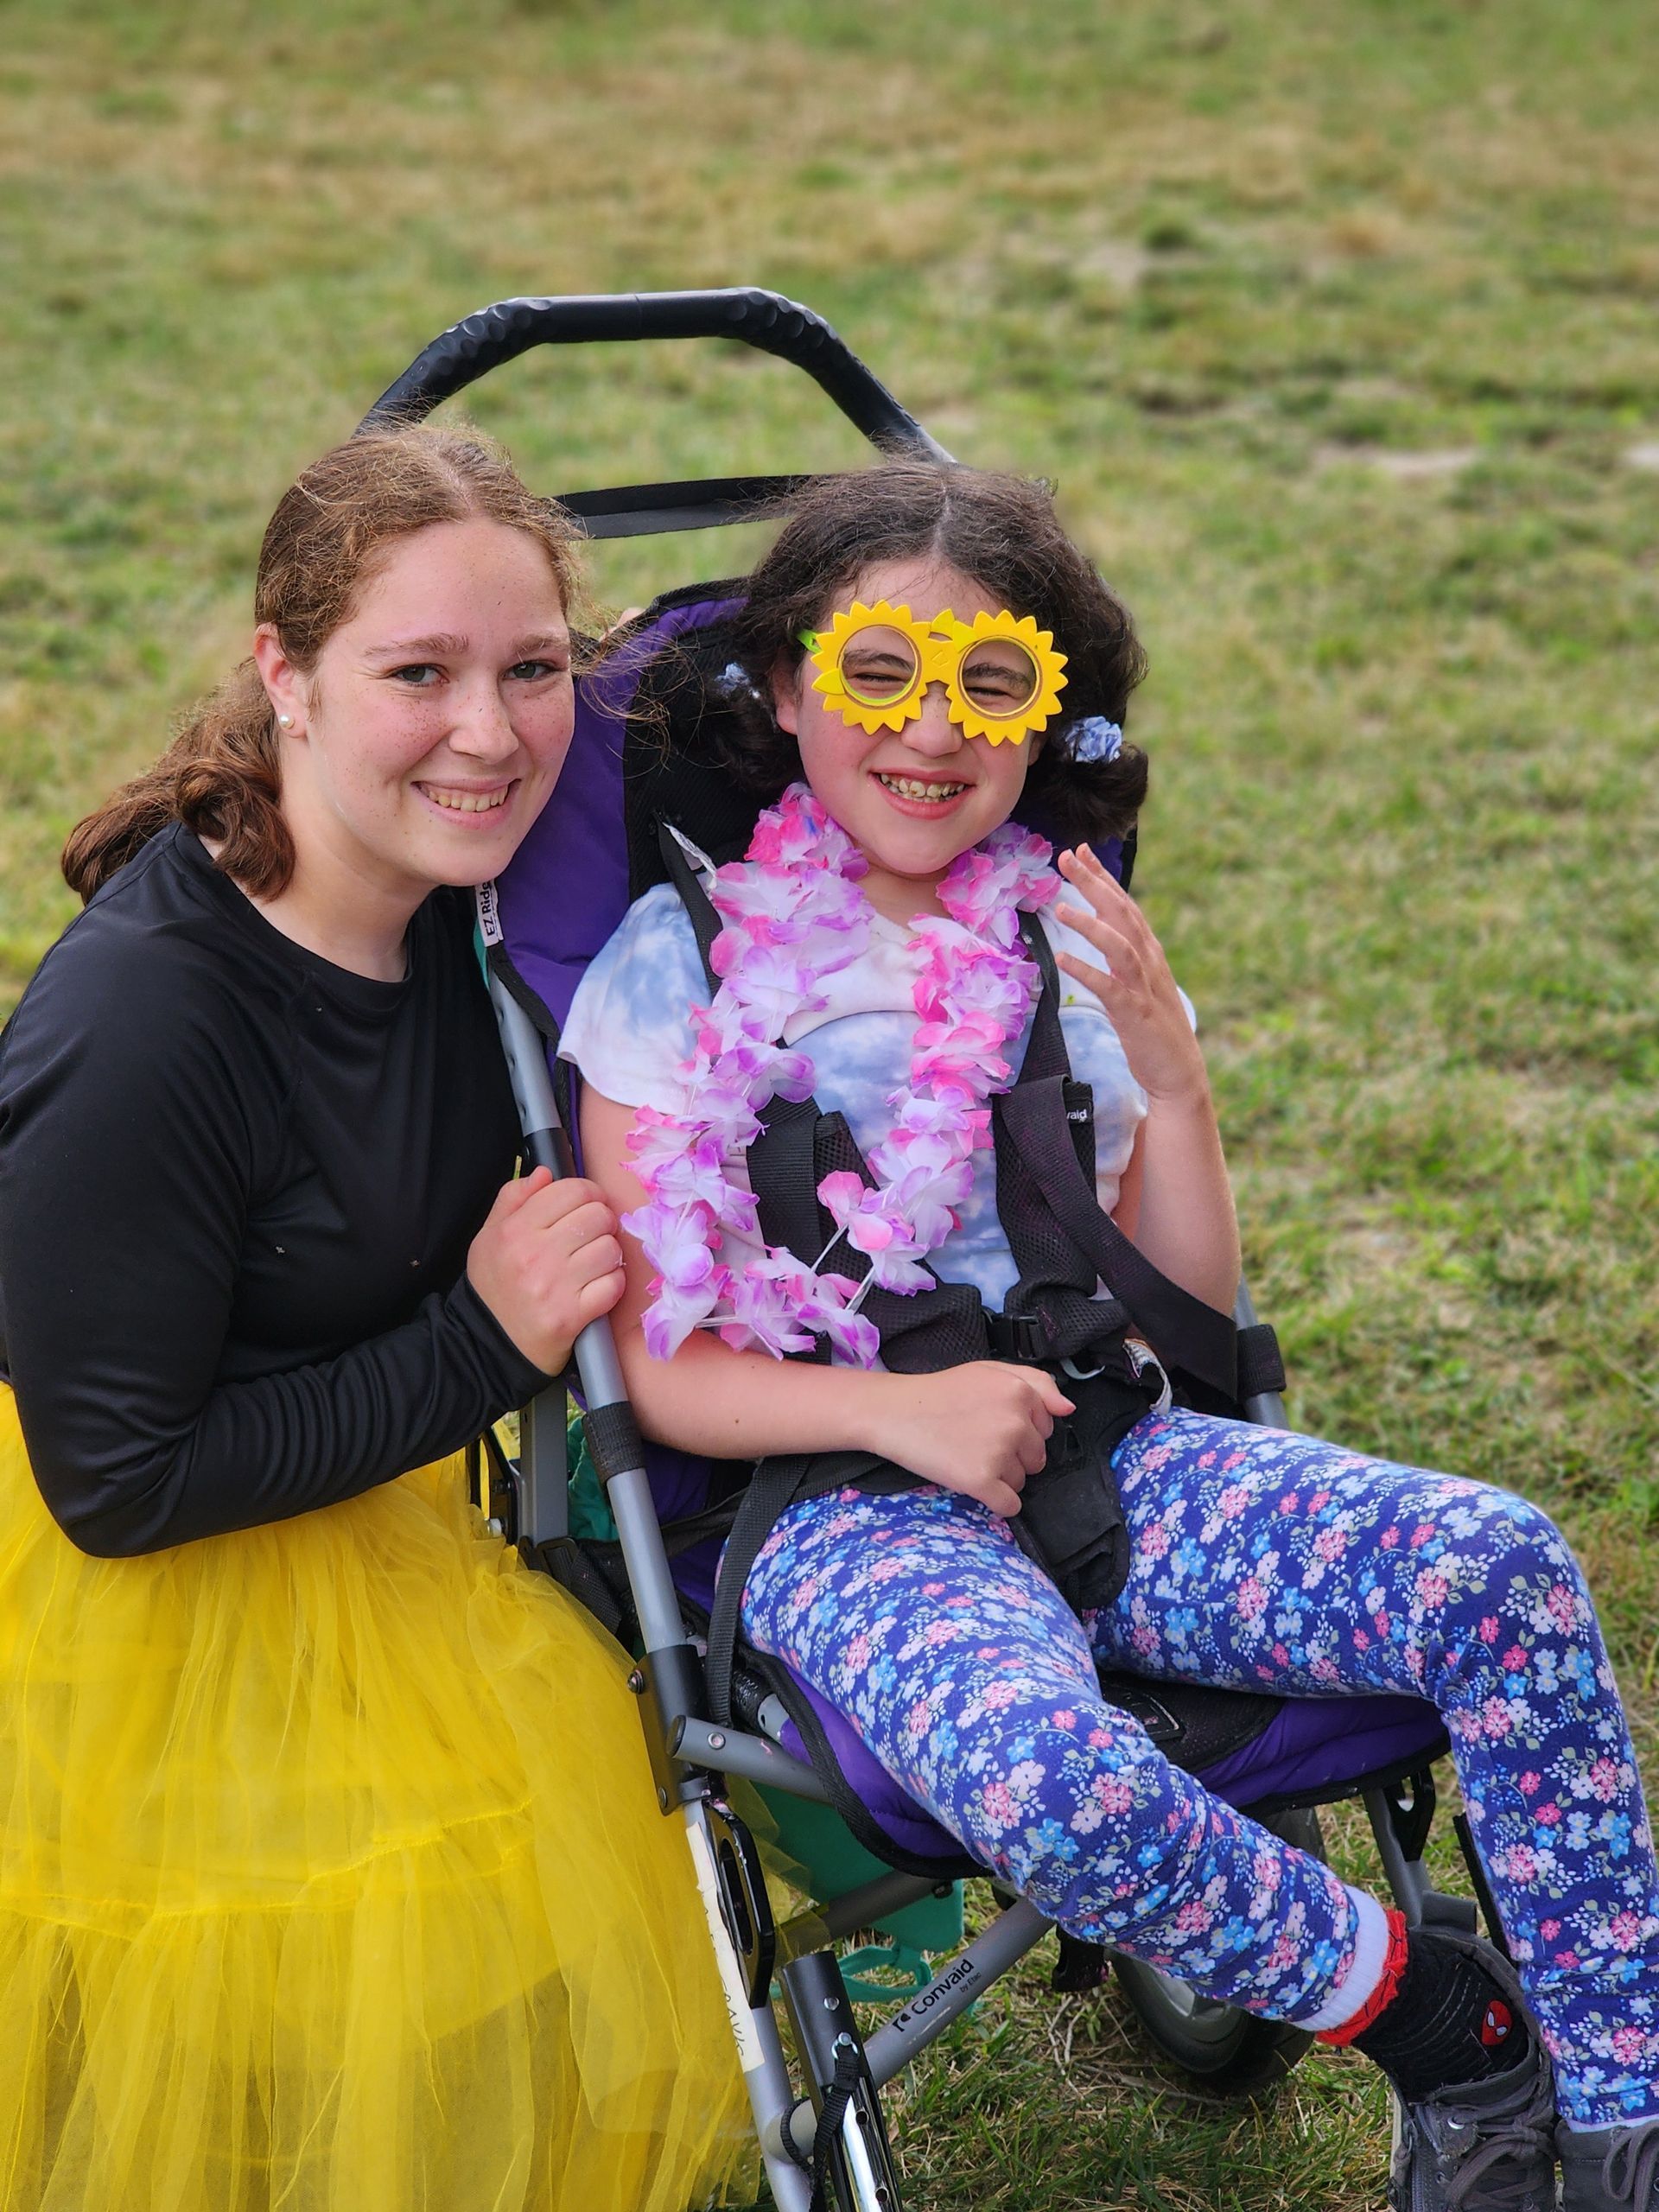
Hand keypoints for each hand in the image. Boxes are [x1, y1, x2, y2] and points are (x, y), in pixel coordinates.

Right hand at [467, 1168, 625, 1374]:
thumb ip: (512, 1198)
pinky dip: (613, 1284)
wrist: (487, 1345)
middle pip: (598, 1216)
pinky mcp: (573, 1316)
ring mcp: (556, 1287)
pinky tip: (597, 1286)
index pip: (573, 1191)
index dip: (589, 1193)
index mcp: (514, 1230)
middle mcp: (535, 1255)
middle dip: (602, 1223)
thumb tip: (545, 1173)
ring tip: (592, 1263)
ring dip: (609, 1255)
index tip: (589, 1205)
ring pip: (611, 1249)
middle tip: (592, 1236)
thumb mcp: (489, 1236)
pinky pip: (615, 1284)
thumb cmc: (494, 1286)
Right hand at [868, 1363, 1074, 1517]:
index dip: (1021, 1430)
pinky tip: (974, 1483)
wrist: (895, 1412)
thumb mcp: (989, 1370)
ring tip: (969, 1457)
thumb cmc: (942, 1392)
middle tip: (977, 1441)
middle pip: (1037, 1458)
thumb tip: (1068, 1408)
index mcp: (1020, 1393)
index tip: (992, 1425)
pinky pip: (1009, 1505)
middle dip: (1014, 1455)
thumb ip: (1036, 1383)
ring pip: (1022, 1481)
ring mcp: (999, 1453)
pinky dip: (996, 1501)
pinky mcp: (981, 1481)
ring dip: (1001, 1477)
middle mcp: (1015, 1422)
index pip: (1047, 1428)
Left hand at [1053, 843, 1209, 1104]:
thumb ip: (1122, 954)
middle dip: (1095, 884)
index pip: (1124, 906)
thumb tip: (1099, 925)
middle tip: (1067, 857)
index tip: (1081, 852)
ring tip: (1062, 905)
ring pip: (1119, 945)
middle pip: (1122, 914)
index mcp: (1149, 953)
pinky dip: (1087, 971)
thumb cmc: (1155, 1029)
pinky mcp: (1135, 1014)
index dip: (1103, 878)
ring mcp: (1144, 988)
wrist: (1179, 1074)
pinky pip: (1109, 988)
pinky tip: (1064, 958)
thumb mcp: (1139, 983)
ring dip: (1091, 924)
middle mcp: (1149, 963)